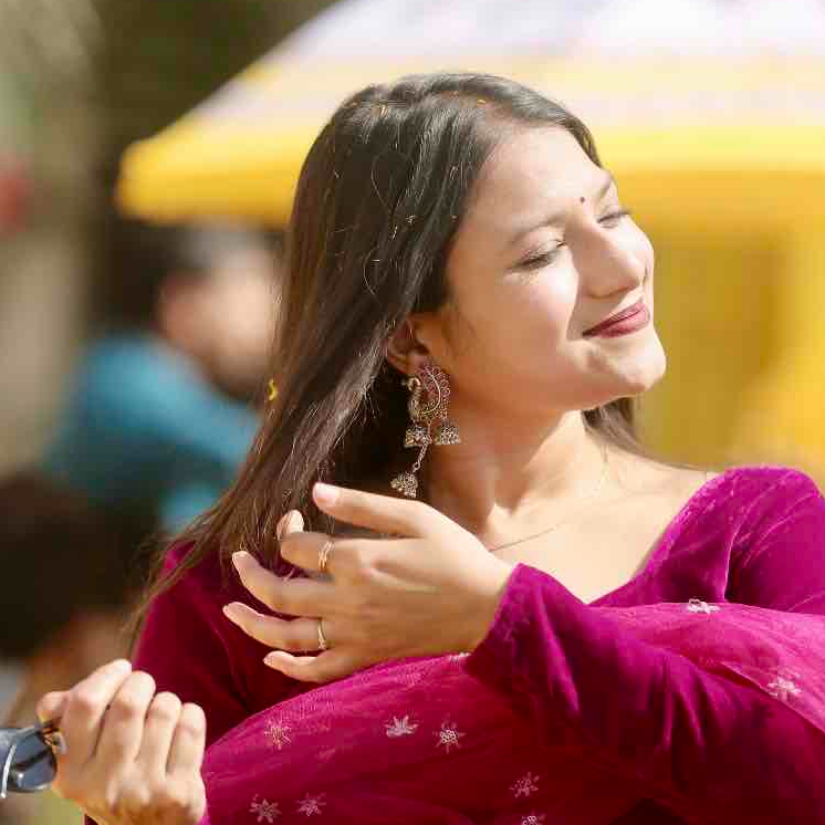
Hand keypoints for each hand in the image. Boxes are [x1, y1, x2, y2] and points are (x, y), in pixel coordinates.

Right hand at [36, 659, 205, 824]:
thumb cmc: (115, 778)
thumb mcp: (81, 760)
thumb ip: (66, 723)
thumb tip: (56, 700)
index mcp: (72, 773)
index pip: (84, 704)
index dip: (106, 675)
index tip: (119, 670)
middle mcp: (105, 785)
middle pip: (129, 702)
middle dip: (141, 682)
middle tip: (143, 689)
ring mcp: (144, 790)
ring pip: (164, 708)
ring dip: (166, 702)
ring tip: (160, 717)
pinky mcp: (179, 792)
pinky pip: (191, 725)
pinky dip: (190, 715)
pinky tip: (180, 732)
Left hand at [223, 482, 514, 683]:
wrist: (486, 607)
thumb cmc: (453, 555)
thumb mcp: (412, 516)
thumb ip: (360, 505)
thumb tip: (315, 490)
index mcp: (356, 560)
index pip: (298, 547)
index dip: (287, 529)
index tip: (295, 517)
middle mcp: (346, 600)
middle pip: (279, 591)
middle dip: (251, 573)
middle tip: (239, 559)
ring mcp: (353, 634)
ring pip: (287, 635)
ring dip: (253, 623)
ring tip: (230, 611)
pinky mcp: (365, 656)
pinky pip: (318, 670)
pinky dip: (291, 667)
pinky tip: (273, 659)